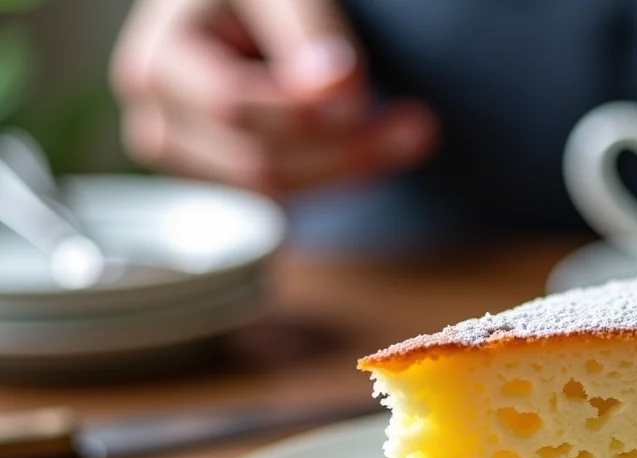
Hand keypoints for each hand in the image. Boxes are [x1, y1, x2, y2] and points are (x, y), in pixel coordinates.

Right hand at [111, 0, 436, 195]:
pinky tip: (370, 145)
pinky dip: (336, 176)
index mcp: (157, 62)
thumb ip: (309, 32)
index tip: (367, 92)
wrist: (242, 13)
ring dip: (352, 168)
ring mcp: (187, 162)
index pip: (232, 106)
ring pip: (276, 192)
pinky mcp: (224, 183)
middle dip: (346, 148)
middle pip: (258, 161)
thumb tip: (337, 89)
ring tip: (412, 132)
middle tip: (421, 127)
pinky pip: (286, 201)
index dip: (305, 110)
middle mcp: (158, 120)